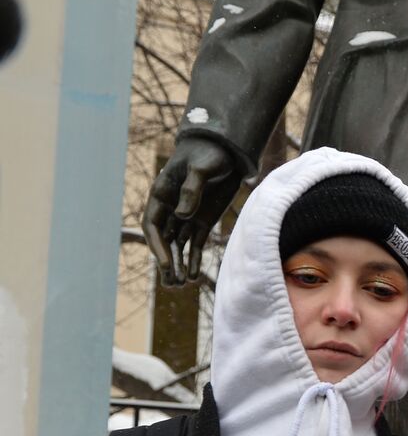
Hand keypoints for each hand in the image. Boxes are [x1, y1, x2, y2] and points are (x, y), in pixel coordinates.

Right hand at [141, 136, 240, 285]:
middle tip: (171, 283)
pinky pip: (194, 243)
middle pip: (163, 240)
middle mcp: (171, 208)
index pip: (152, 225)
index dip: (157, 246)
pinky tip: (194, 276)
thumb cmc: (209, 154)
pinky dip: (193, 259)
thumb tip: (183, 216)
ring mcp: (186, 215)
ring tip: (180, 285)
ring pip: (177, 245)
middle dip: (166, 262)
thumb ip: (192, 189)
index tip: (166, 264)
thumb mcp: (201, 168)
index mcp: (162, 194)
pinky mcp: (202, 221)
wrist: (226, 150)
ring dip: (177, 265)